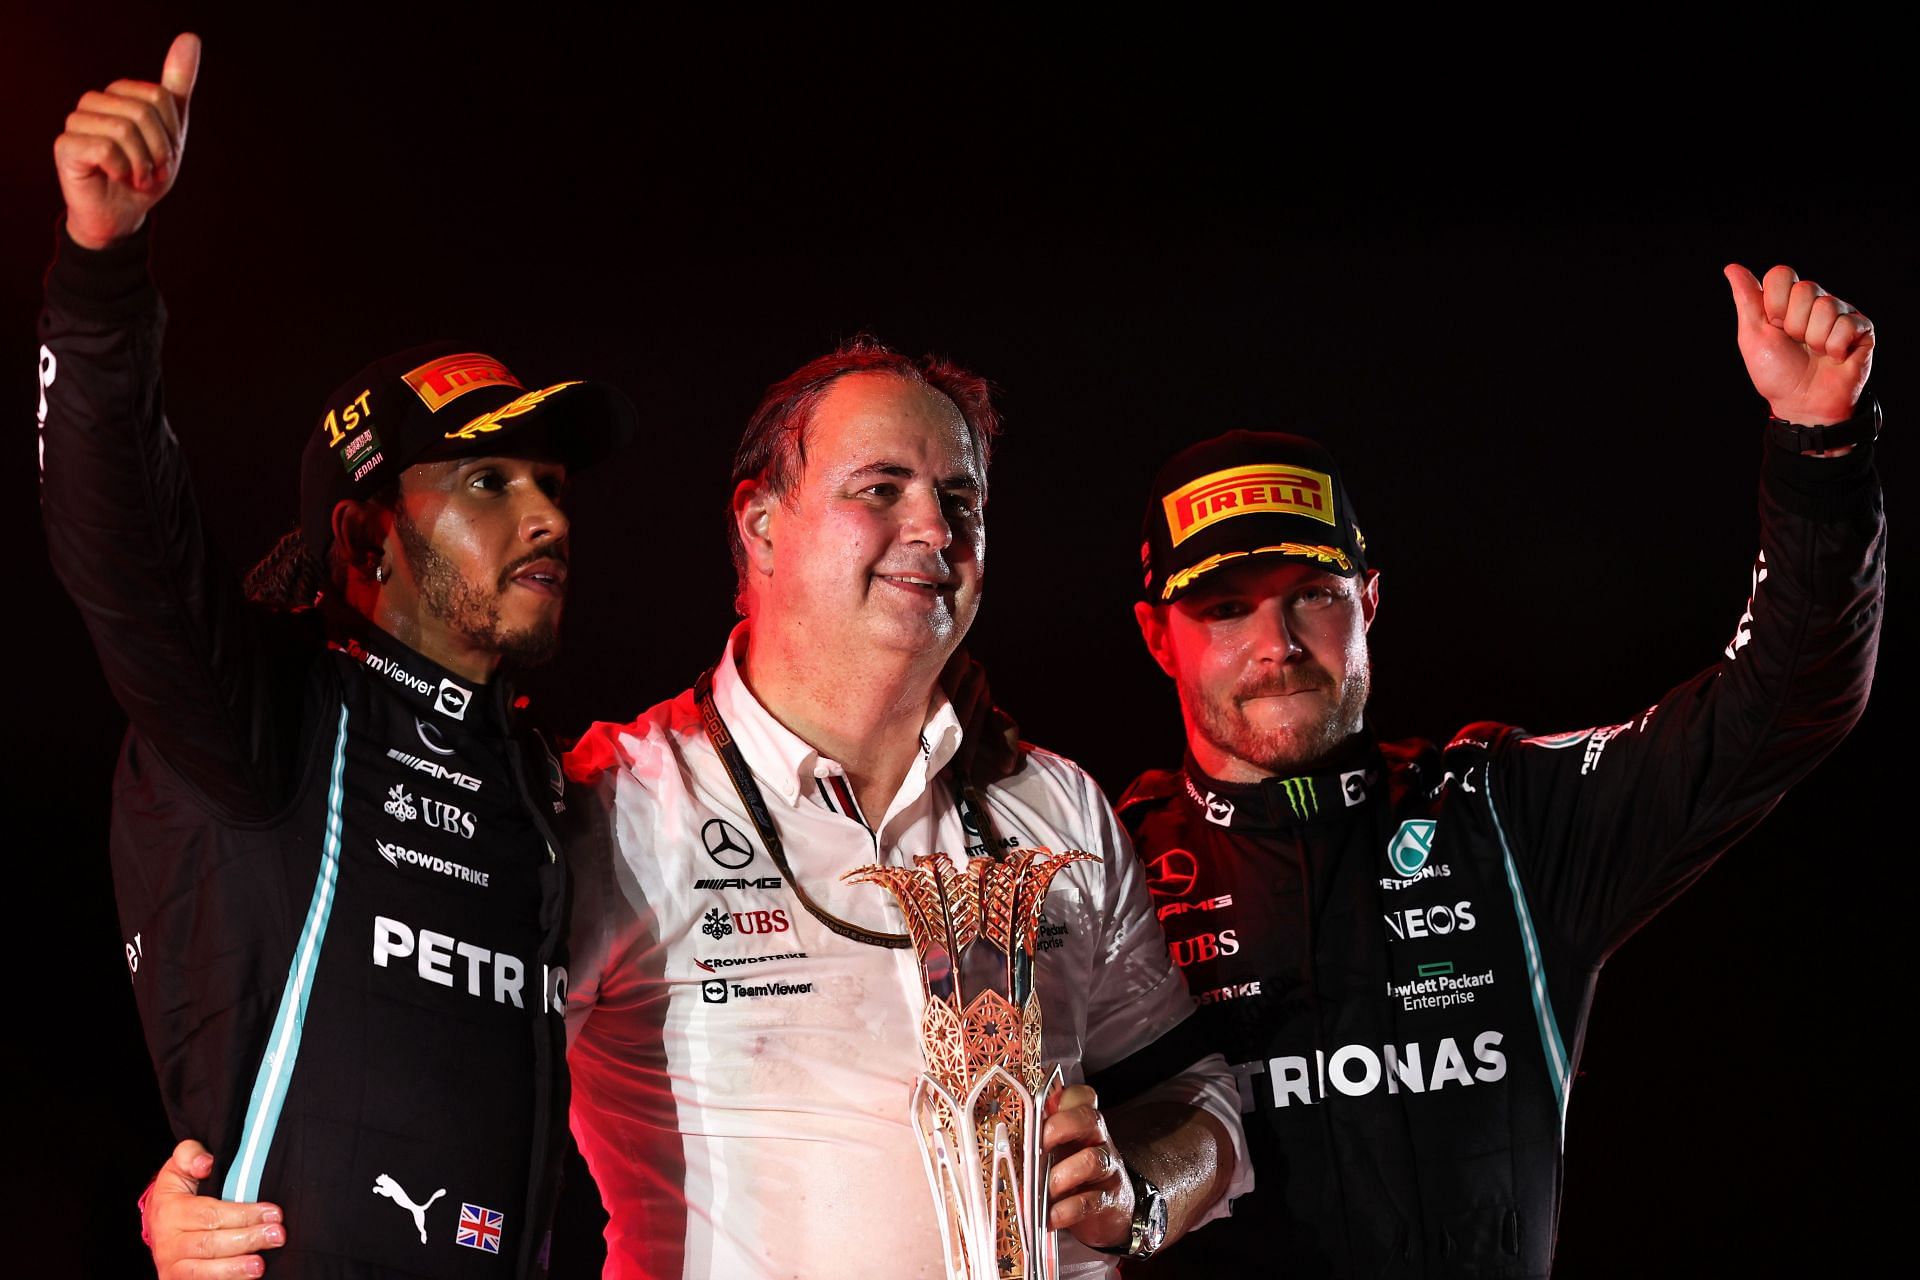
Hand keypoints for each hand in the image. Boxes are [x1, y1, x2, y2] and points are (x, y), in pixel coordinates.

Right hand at [54, 32, 200, 248]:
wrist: (122, 215)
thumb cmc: (144, 174)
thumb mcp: (172, 131)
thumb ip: (177, 85)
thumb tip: (190, 38)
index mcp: (120, 94)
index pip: (160, 98)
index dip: (171, 133)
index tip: (163, 155)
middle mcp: (94, 102)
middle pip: (143, 111)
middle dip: (158, 150)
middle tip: (151, 171)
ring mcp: (76, 122)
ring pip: (124, 129)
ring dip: (142, 164)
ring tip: (135, 177)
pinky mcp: (66, 145)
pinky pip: (106, 148)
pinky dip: (122, 170)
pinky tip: (116, 179)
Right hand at [143, 1140, 283, 1279]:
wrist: (157, 1222)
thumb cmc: (178, 1192)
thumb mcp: (178, 1166)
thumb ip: (190, 1154)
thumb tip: (206, 1163)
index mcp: (170, 1212)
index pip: (210, 1215)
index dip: (243, 1215)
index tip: (272, 1212)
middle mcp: (168, 1243)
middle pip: (210, 1244)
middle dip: (247, 1240)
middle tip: (277, 1235)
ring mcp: (172, 1267)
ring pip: (203, 1271)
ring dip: (234, 1269)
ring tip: (260, 1266)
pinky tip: (245, 1279)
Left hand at [1042, 1083, 1132, 1248]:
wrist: (1107, 1212)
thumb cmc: (1071, 1174)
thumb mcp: (1055, 1151)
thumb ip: (1035, 1140)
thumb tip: (997, 1141)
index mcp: (1080, 1122)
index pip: (1079, 1095)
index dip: (1060, 1097)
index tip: (1035, 1109)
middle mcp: (1097, 1139)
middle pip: (1088, 1118)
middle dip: (1059, 1128)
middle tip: (1038, 1145)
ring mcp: (1106, 1168)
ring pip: (1092, 1159)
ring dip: (1062, 1174)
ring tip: (1045, 1188)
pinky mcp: (1109, 1200)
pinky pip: (1090, 1200)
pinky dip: (1067, 1209)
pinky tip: (1051, 1216)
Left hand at [1724, 263, 1874, 423]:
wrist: (1802, 403)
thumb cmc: (1776, 372)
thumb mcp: (1753, 335)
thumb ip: (1747, 299)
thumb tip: (1732, 268)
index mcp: (1789, 300)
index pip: (1782, 274)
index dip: (1773, 304)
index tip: (1773, 326)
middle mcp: (1816, 302)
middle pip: (1805, 289)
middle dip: (1793, 323)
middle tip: (1796, 343)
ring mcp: (1840, 313)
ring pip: (1825, 307)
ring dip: (1814, 338)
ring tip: (1815, 353)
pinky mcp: (1862, 328)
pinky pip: (1847, 323)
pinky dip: (1834, 346)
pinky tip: (1834, 357)